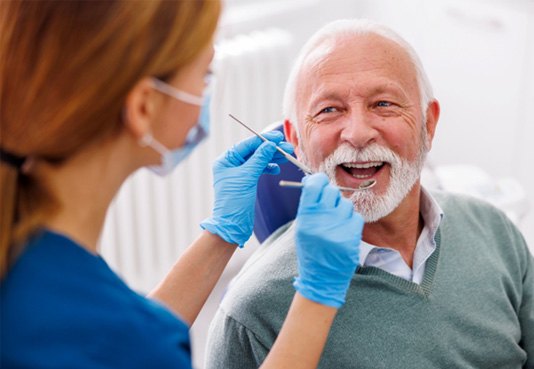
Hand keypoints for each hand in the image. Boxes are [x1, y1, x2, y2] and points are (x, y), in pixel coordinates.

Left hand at [200, 131, 293, 246]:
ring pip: (258, 160)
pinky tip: (277, 168)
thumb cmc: (234, 201)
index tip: (278, 137)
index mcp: (226, 160)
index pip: (247, 145)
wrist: (232, 225)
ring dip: (272, 158)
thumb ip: (260, 158)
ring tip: (287, 156)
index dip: (263, 140)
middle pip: (254, 151)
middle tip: (287, 147)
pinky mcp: (246, 182)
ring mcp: (239, 173)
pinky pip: (259, 170)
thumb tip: (270, 144)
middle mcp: (231, 165)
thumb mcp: (248, 176)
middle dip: (271, 149)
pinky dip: (268, 168)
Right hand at [293, 173, 363, 307]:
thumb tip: (314, 180)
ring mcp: (338, 229)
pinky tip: (344, 231)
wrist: (321, 278)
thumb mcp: (302, 228)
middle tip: (329, 205)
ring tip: (335, 224)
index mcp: (305, 217)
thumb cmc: (311, 250)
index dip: (318, 180)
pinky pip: (356, 216)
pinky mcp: (352, 237)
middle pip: (331, 191)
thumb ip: (308, 205)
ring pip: (346, 203)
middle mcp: (321, 221)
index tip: (320, 182)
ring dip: (342, 210)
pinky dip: (351, 221)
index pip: (314, 185)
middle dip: (331, 196)